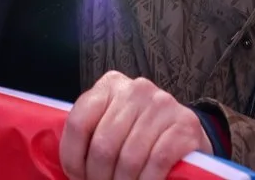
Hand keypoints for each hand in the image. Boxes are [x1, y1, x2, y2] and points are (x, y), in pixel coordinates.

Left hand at [59, 71, 210, 179]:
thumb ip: (91, 135)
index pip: (78, 122)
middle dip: (98, 177)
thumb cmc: (140, 134)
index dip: (72, 158)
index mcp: (110, 85)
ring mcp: (162, 104)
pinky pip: (156, 162)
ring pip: (129, 157)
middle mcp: (136, 89)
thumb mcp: (113, 125)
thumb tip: (69, 172)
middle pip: (103, 145)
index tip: (77, 178)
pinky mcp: (184, 124)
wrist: (185, 133)